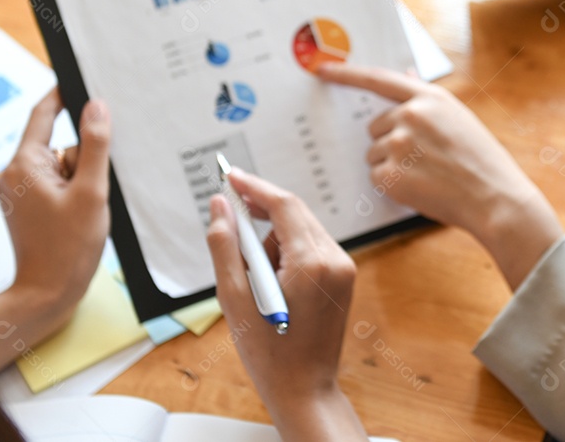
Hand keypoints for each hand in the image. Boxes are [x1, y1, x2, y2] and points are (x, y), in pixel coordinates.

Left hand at [0, 89, 111, 377]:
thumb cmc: (68, 247)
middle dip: (83, 160)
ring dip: (81, 180)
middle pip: (60, 144)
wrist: (47, 292)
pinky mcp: (26, 204)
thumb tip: (97, 107)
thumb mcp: (91, 192)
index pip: (43, 114)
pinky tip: (80, 214)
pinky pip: (57, 182)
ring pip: (62, 165)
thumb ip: (95, 145)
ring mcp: (18, 190)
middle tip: (91, 190)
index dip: (63, 96)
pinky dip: (75, 191)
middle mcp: (14, 173)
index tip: (81, 80)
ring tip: (84, 210)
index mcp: (24, 164)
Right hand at [206, 170, 366, 440]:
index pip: (284, 205)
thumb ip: (225, 246)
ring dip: (274, 234)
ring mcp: (344, 267)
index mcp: (311, 262)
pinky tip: (270, 278)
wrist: (305, 388)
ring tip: (251, 272)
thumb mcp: (233, 298)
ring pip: (304, 228)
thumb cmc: (269, 352)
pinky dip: (289, 249)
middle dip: (262, 209)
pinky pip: (313, 246)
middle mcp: (335, 259)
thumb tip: (220, 206)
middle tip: (230, 215)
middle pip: (296, 212)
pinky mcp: (344, 276)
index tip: (229, 176)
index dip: (255, 187)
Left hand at [317, 63, 563, 289]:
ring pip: (374, 153)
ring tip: (427, 175)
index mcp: (429, 98)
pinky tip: (419, 188)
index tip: (324, 70)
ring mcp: (399, 144)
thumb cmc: (482, 161)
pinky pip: (376, 176)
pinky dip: (391, 185)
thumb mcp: (459, 119)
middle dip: (391, 142)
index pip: (377, 79)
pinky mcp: (390, 173)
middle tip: (423, 159)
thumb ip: (427, 100)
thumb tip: (406, 77)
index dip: (347, 74)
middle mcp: (410, 115)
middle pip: (375, 126)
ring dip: (391, 165)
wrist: (495, 198)